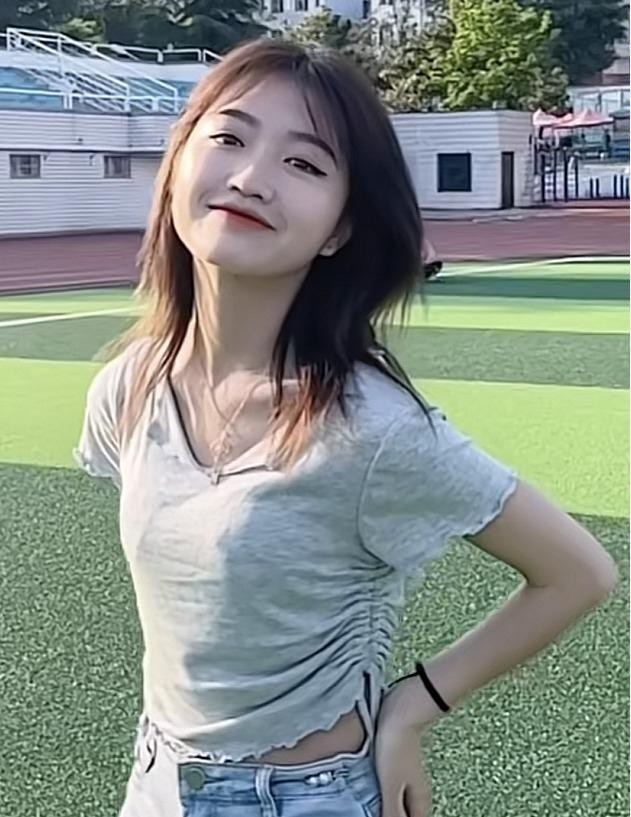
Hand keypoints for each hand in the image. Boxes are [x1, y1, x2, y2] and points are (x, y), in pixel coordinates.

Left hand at [373, 678, 443, 816]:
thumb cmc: (397, 747)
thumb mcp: (391, 786)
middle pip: (405, 813)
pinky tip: (366, 788)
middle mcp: (417, 790)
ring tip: (364, 806)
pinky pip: (392, 784)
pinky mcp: (398, 762)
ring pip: (398, 800)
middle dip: (390, 814)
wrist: (402, 711)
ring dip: (384, 805)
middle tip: (366, 810)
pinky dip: (381, 791)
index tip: (378, 815)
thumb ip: (391, 813)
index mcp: (419, 801)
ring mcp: (408, 775)